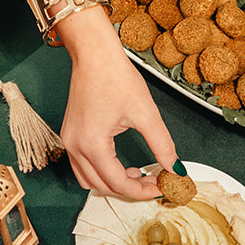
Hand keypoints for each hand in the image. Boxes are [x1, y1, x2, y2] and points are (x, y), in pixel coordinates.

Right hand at [58, 7, 177, 198]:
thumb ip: (162, 145)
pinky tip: (122, 164)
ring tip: (138, 174)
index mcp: (92, 144)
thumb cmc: (115, 76)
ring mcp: (69, 141)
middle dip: (130, 189)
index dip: (143, 191)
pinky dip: (102, 173)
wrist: (94, 54)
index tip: (161, 186)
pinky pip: (83, 167)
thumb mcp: (146, 113)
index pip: (118, 183)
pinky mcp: (70, 135)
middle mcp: (75, 147)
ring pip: (89, 181)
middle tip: (154, 182)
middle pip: (102, 187)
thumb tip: (175, 168)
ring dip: (113, 184)